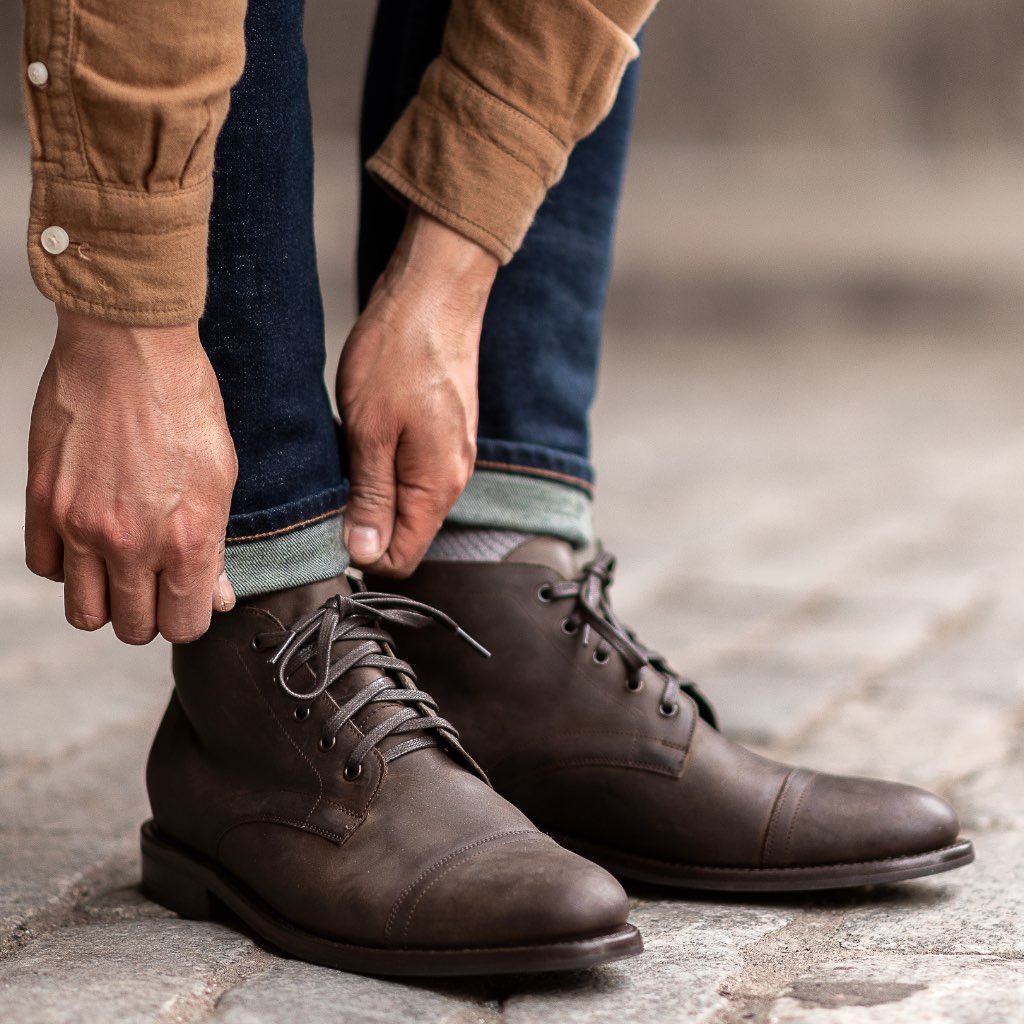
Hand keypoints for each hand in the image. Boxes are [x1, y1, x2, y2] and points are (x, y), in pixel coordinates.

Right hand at [25, 308, 237, 643]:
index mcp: (187, 539)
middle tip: (156, 583)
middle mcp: (131, 543)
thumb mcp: (223, 478)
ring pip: (84, 613)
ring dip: (105, 601)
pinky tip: (87, 540)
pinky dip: (66, 566)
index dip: (188, 617)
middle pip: (133, 628)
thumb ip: (216, 546)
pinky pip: (46, 568)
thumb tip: (215, 597)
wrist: (130, 347)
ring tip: (121, 569)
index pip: (184, 626)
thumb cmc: (186, 404)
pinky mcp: (42, 503)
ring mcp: (80, 526)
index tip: (188, 599)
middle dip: (149, 614)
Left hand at [338, 209, 498, 575]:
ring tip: (346, 453)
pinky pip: (413, 472)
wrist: (434, 295)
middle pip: (406, 532)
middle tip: (331, 483)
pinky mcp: (445, 433)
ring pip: (407, 501)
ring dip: (373, 490)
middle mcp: (454, 477)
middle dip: (365, 523)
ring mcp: (453, 455)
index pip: (402, 558)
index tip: (330, 522)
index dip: (361, 551)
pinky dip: (384, 465)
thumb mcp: (369, 432)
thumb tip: (365, 553)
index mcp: (438, 485)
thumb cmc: (399, 354)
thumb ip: (371, 498)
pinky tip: (365, 435)